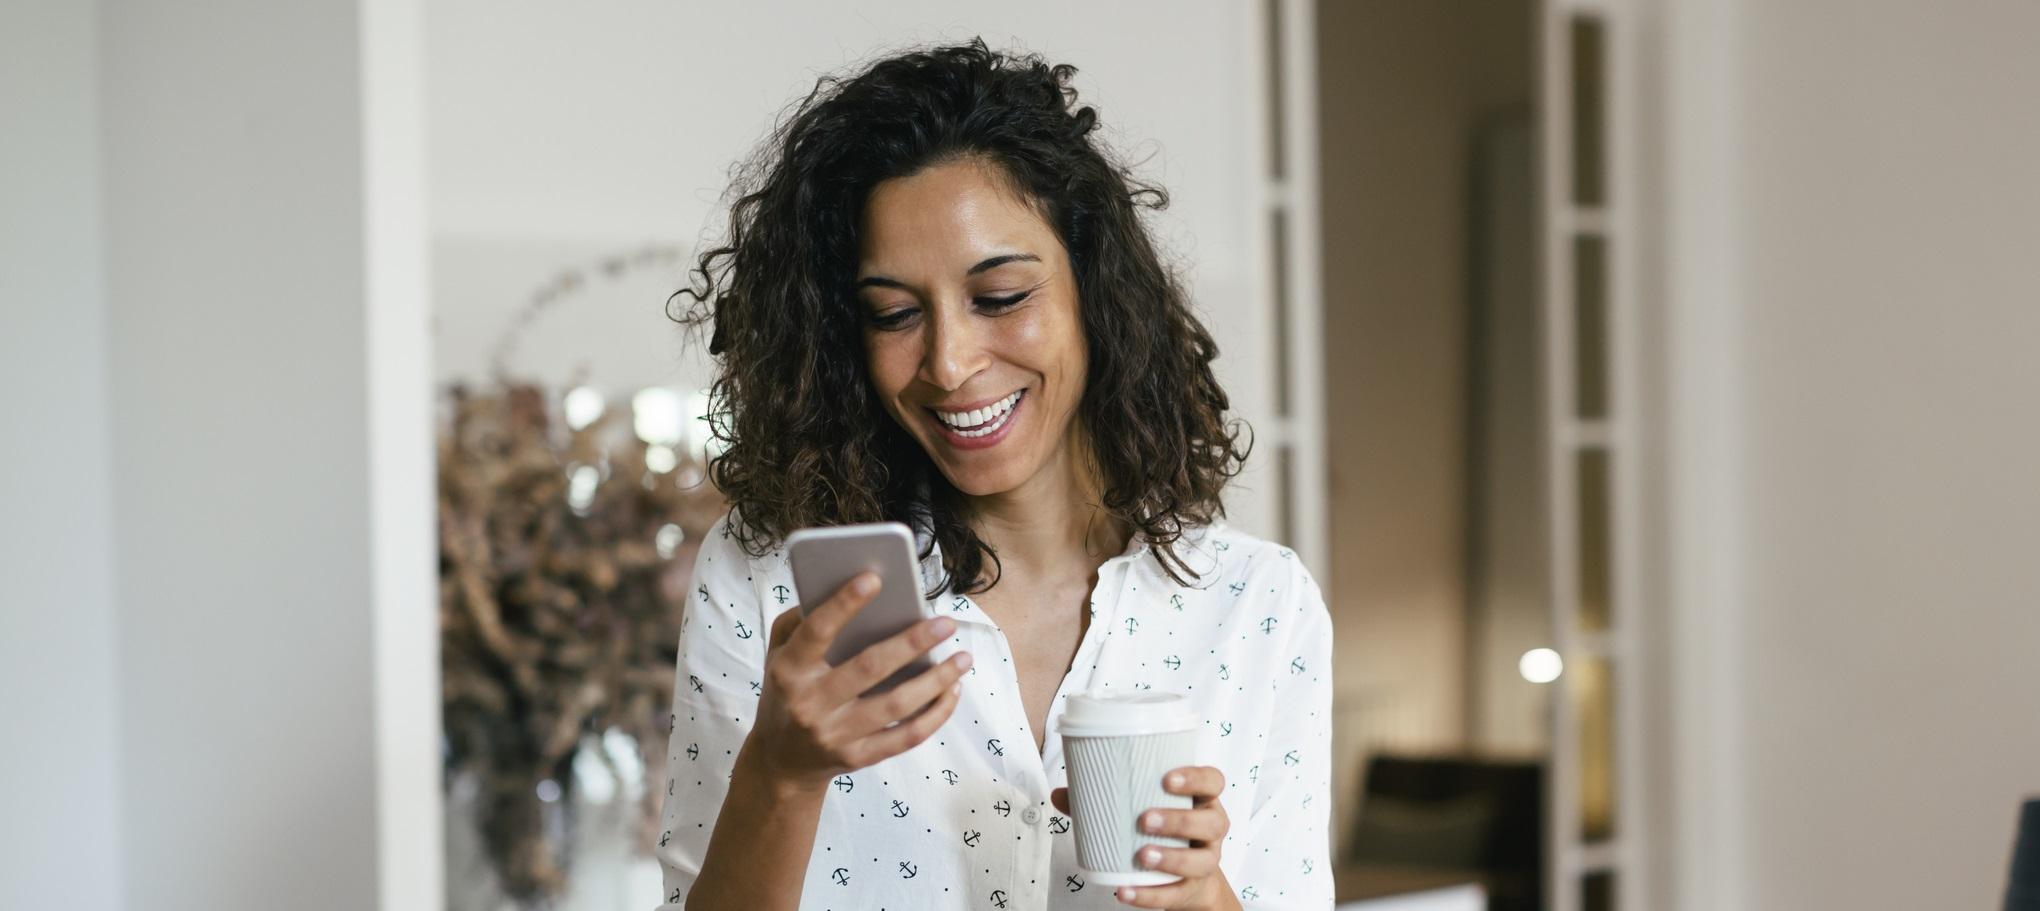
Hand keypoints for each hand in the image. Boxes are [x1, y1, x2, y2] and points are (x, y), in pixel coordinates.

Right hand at [739, 571, 972, 791]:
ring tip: (963, 657)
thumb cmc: (788, 692)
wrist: (781, 762)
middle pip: (869, 668)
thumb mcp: (777, 655)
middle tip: (946, 622)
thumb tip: (844, 589)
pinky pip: (906, 737)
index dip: (843, 604)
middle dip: (913, 642)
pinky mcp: (858, 758)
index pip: (816, 632)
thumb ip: (800, 621)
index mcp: (789, 671)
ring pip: (896, 705)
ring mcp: (835, 735)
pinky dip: (936, 713)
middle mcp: (810, 704)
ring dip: (936, 680)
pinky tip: (953, 690)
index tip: (874, 579)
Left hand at [1052, 766, 1240, 909]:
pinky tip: (1124, 890)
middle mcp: (1211, 828)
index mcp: (1202, 800)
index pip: (1213, 781)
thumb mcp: (1142, 809)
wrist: (1187, 878)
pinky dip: (1149, 895)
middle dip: (1179, 820)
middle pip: (1210, 822)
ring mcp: (1206, 860)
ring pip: (1200, 860)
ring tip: (1142, 855)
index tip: (1167, 778)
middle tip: (1145, 819)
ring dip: (1171, 858)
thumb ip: (1102, 800)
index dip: (1195, 778)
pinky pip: (1174, 894)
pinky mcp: (1191, 889)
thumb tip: (1061, 794)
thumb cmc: (1163, 831)